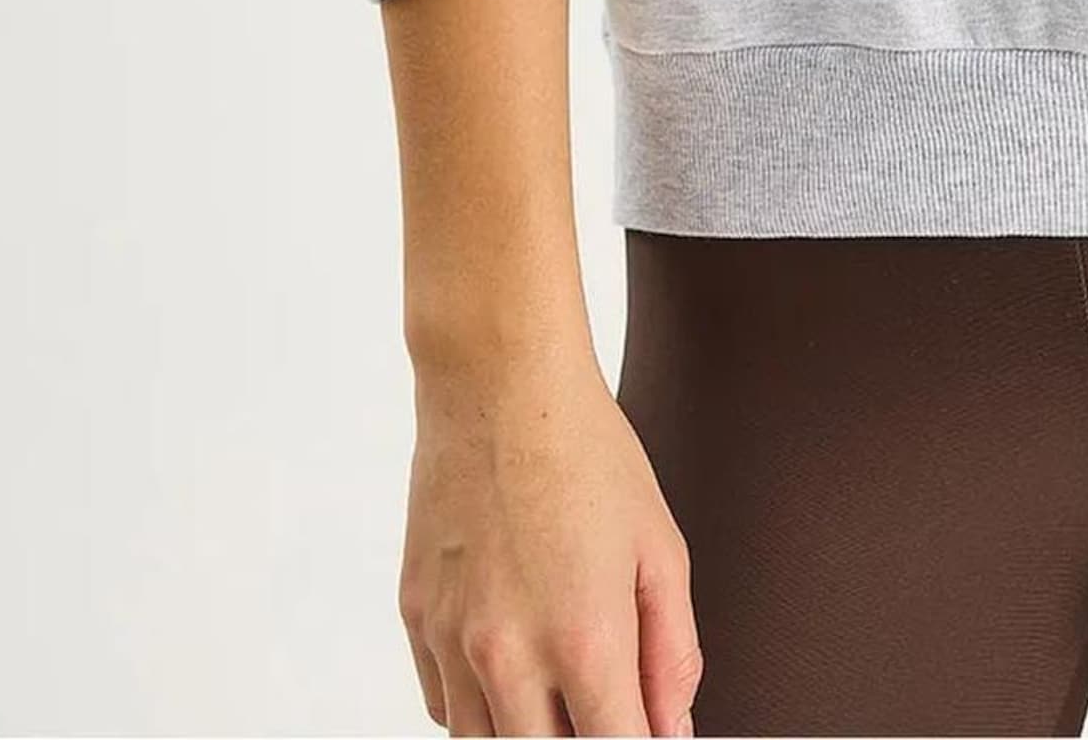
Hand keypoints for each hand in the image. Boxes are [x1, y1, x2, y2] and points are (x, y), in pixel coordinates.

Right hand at [399, 333, 701, 736]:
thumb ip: (672, 654)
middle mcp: (508, 654)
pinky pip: (443, 706)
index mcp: (583, 639)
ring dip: (526, 731)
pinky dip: (478, 706)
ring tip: (558, 687)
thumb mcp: (660, 547)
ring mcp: (451, 641)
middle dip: (580, 739)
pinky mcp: (415, 620)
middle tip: (602, 702)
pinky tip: (510, 664)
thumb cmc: (588, 453)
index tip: (645, 732)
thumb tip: (671, 731)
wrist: (500, 383)